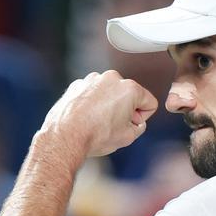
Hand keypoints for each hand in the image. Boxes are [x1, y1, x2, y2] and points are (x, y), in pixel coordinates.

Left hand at [40, 70, 157, 159]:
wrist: (66, 136)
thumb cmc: (97, 136)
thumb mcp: (128, 137)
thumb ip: (139, 127)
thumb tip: (135, 122)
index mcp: (130, 89)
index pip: (150, 102)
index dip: (143, 118)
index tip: (131, 126)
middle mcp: (112, 78)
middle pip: (129, 95)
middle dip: (126, 109)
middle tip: (115, 126)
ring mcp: (93, 79)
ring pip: (109, 93)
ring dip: (109, 106)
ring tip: (98, 123)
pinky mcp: (78, 84)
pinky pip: (93, 94)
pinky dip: (93, 104)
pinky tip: (87, 118)